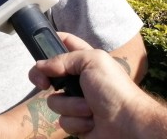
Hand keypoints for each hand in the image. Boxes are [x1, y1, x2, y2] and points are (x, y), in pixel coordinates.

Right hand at [29, 33, 145, 137]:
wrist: (129, 125)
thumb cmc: (115, 89)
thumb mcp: (91, 61)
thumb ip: (63, 58)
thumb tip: (40, 66)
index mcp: (85, 61)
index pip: (65, 43)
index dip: (50, 41)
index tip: (37, 45)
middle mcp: (79, 80)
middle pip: (49, 74)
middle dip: (43, 79)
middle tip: (43, 84)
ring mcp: (77, 102)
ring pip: (54, 101)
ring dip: (71, 105)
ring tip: (90, 108)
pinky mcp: (77, 122)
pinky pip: (63, 120)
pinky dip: (77, 122)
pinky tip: (91, 122)